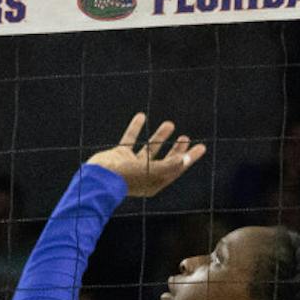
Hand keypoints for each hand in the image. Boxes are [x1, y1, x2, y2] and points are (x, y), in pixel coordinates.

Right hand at [86, 114, 205, 197]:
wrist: (98, 177)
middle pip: (165, 160)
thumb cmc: (127, 177)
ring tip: (169, 124)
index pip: (176, 168)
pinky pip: (130, 140)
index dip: (189, 158)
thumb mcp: (152, 172)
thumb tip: (186, 159)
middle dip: (176, 149)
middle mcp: (144, 174)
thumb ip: (170, 165)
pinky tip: (141, 116)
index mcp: (154, 182)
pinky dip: (135, 128)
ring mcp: (131, 165)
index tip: (201, 147)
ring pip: (149, 149)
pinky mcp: (119, 156)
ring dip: (159, 137)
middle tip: (185, 137)